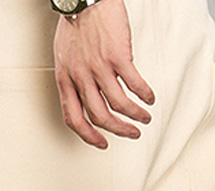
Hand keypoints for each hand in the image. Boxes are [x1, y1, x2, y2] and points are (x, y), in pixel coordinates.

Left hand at [53, 0, 154, 148]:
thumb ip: (74, 79)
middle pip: (100, 117)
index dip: (89, 136)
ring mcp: (99, 67)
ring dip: (135, 115)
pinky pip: (134, 84)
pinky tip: (149, 97)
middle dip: (119, 130)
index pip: (73, 118)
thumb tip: (88, 97)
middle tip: (131, 133)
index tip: (102, 143)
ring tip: (144, 116)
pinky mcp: (117, 56)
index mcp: (65, 79)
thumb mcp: (64, 57)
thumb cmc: (75, 23)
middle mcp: (80, 77)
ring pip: (118, 104)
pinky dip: (144, 95)